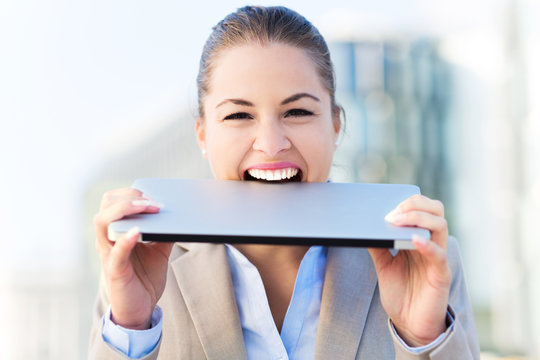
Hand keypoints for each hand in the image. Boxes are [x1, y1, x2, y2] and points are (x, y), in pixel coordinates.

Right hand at [94, 188, 173, 329]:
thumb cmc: (145, 277)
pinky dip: (126, 239)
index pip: (114, 200)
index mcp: (117, 231)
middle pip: (105, 205)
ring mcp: (108, 254)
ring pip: (102, 222)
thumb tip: (178, 214)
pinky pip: (115, 252)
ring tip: (146, 207)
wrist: (141, 309)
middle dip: (128, 197)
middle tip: (152, 201)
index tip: (153, 194)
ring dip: (125, 210)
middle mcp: (108, 239)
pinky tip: (138, 231)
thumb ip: (165, 232)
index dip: (131, 192)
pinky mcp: (114, 271)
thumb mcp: (159, 249)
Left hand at [368, 194, 450, 345]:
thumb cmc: (400, 294)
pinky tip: (413, 239)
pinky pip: (438, 255)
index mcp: (418, 238)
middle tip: (393, 211)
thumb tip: (364, 227)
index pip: (422, 208)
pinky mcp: (441, 274)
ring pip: (440, 225)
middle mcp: (431, 243)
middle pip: (436, 210)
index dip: (407, 202)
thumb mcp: (384, 266)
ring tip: (396, 221)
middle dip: (415, 204)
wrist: (409, 324)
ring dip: (417, 218)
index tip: (386, 205)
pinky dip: (427, 245)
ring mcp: (437, 257)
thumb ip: (378, 247)